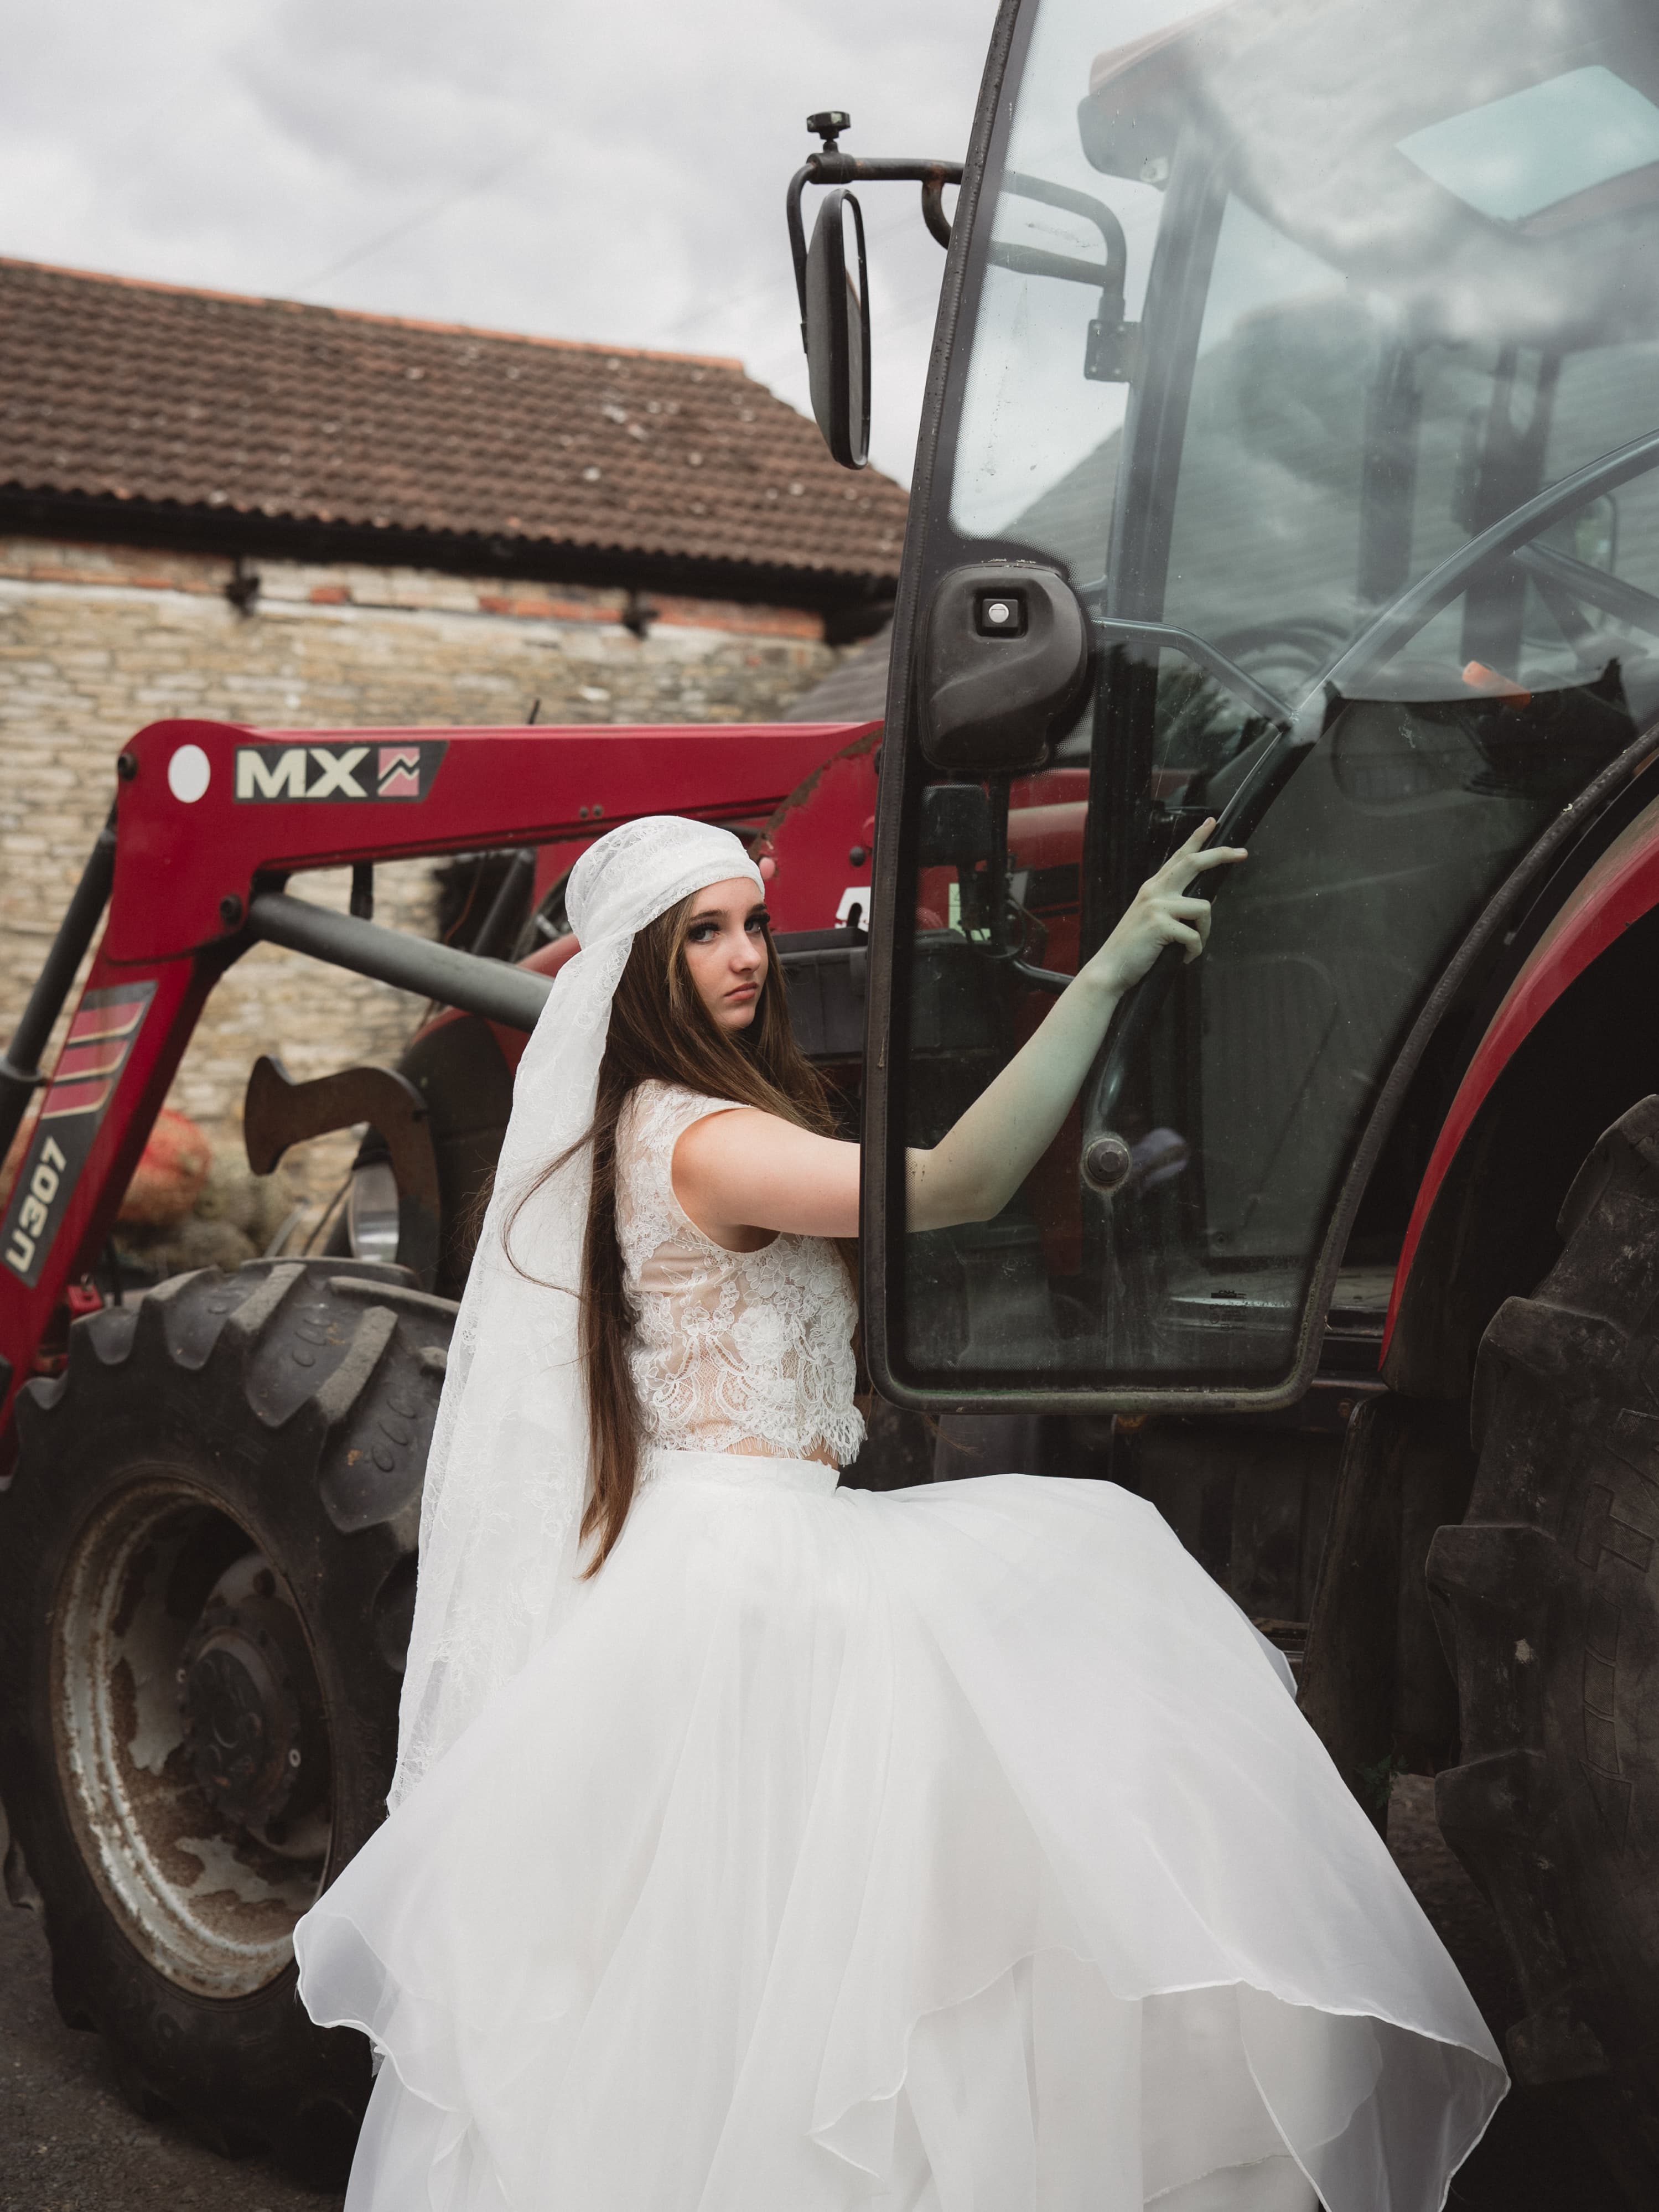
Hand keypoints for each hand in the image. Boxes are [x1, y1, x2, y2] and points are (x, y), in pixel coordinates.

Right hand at [1083, 819, 1246, 995]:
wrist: (1110, 968)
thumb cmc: (1134, 948)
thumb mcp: (1153, 919)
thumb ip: (1175, 906)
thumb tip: (1208, 900)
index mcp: (1153, 888)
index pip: (1179, 856)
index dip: (1197, 838)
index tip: (1212, 823)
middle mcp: (1154, 890)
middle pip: (1193, 863)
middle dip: (1220, 854)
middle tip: (1242, 853)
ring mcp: (1157, 905)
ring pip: (1203, 907)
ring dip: (1205, 931)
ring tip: (1192, 947)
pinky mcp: (1160, 924)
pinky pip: (1195, 936)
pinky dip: (1194, 951)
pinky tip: (1184, 959)